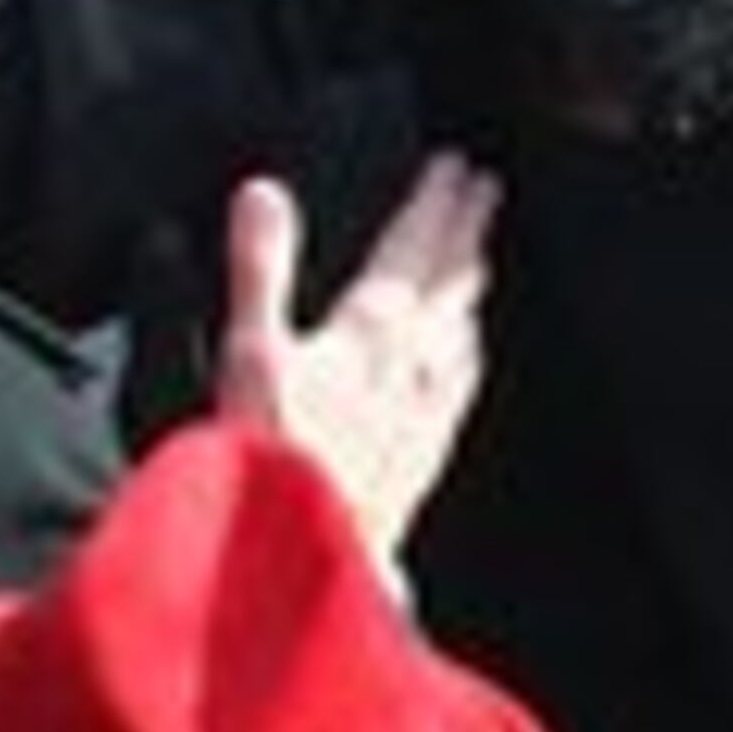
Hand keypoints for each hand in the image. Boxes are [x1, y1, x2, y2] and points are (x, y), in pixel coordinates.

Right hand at [208, 154, 491, 560]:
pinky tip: (466, 361)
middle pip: (448, 284)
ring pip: (459, 333)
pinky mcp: (419, 458)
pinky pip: (455, 392)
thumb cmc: (269, 464)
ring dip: (469, 290)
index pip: (413, 251)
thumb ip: (259, 270)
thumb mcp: (249, 352)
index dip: (435, 205)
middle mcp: (408, 369)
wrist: (301, 562)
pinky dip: (464, 360)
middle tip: (483, 193)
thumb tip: (265, 194)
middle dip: (465, 234)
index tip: (455, 169)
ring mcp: (420, 416)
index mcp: (369, 333)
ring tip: (478, 262)